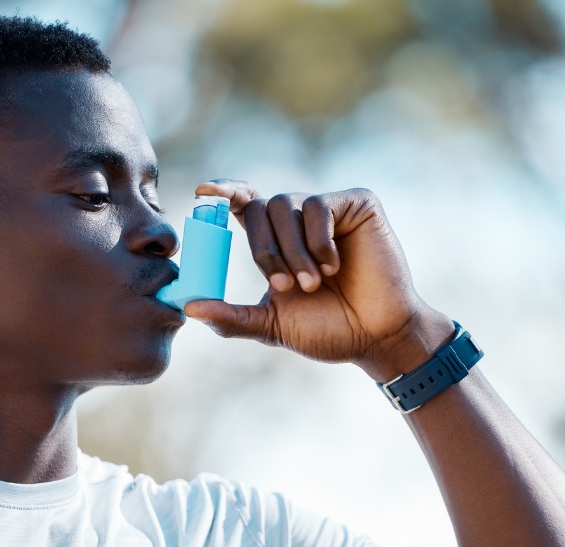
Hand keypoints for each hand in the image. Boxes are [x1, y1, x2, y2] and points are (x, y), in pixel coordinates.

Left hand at [184, 180, 453, 380]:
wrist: (377, 336)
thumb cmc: (328, 330)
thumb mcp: (271, 325)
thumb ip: (231, 317)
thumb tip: (188, 306)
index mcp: (276, 240)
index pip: (244, 203)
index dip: (223, 192)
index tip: (203, 192)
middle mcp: (300, 219)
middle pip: (260, 207)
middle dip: (264, 249)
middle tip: (285, 287)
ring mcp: (329, 209)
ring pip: (287, 206)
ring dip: (293, 251)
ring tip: (314, 283)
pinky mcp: (358, 204)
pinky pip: (319, 206)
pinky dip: (319, 240)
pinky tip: (335, 266)